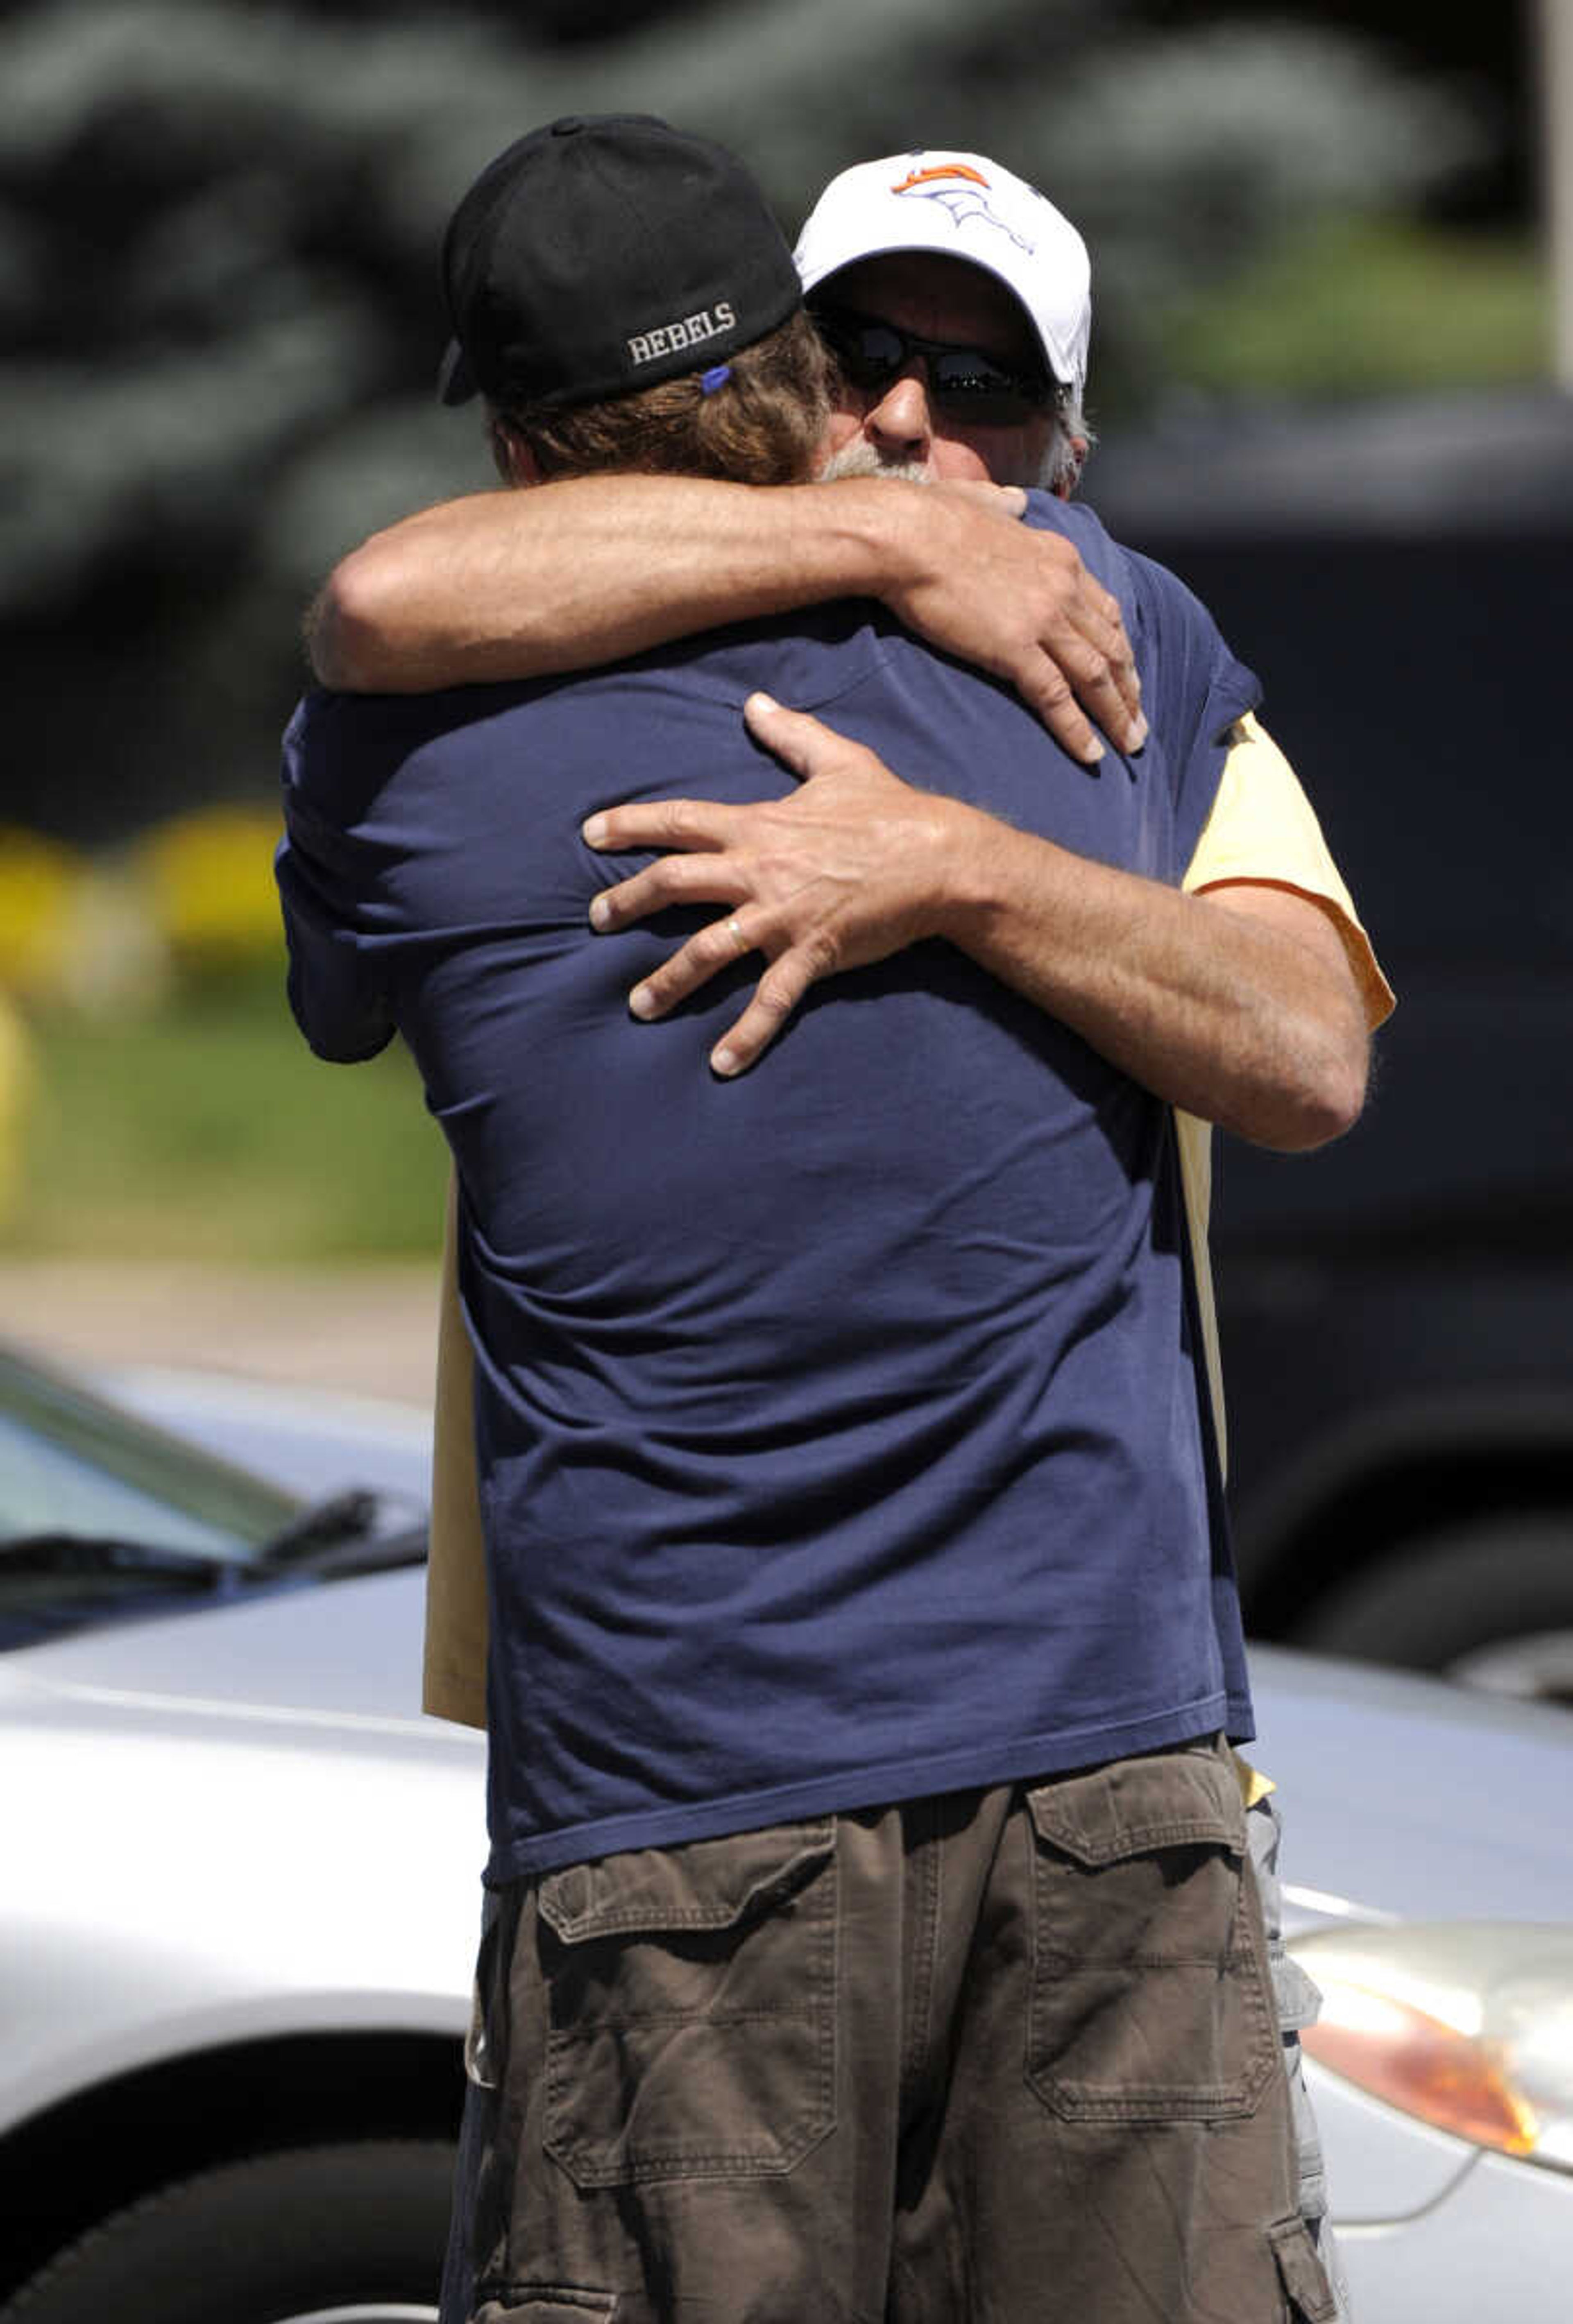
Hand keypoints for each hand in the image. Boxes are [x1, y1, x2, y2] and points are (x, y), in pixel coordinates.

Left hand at [584, 693, 974, 1075]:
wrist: (941, 859)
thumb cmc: (892, 810)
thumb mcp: (840, 760)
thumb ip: (791, 734)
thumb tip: (755, 702)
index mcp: (759, 825)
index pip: (680, 821)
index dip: (630, 824)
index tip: (590, 833)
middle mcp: (759, 870)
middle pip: (674, 883)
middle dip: (628, 902)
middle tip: (596, 920)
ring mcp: (781, 916)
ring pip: (706, 949)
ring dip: (668, 981)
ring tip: (637, 1006)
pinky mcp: (811, 953)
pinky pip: (770, 1000)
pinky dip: (746, 1035)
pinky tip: (722, 1063)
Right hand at [874, 480, 1145, 764]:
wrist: (908, 536)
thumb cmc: (931, 519)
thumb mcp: (982, 502)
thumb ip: (1003, 507)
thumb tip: (1013, 502)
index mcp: (1059, 558)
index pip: (1105, 610)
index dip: (1120, 648)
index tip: (1128, 675)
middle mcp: (1063, 589)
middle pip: (1111, 648)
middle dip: (1130, 690)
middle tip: (1139, 723)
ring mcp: (1043, 620)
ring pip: (1096, 677)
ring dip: (1117, 715)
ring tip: (1130, 745)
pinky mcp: (1015, 648)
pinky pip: (1056, 698)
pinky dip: (1077, 730)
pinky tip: (1091, 755)